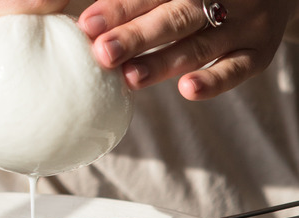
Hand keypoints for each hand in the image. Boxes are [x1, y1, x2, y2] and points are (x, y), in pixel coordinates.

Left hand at [78, 0, 298, 99]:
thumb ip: (133, 0)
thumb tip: (78, 15)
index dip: (119, 7)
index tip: (87, 24)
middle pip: (173, 16)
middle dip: (135, 36)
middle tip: (102, 53)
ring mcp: (243, 23)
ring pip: (199, 44)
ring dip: (164, 62)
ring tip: (130, 78)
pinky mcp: (258, 52)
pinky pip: (238, 70)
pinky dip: (214, 81)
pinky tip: (186, 91)